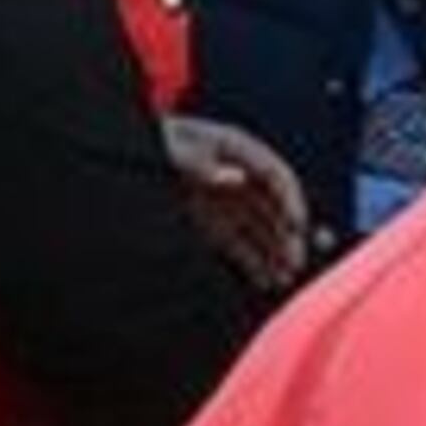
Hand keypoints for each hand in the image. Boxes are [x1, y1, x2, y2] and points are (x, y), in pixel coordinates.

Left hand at [163, 113, 311, 290]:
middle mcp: (240, 178)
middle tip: (295, 261)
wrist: (128, 153)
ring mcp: (228, 202)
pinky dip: (253, 263)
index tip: (297, 223)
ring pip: (261, 231)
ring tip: (285, 279)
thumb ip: (204, 163)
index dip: (290, 199)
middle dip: (287, 236)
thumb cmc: (156, 143)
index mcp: (237, 150)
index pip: (275, 175)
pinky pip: (240, 244)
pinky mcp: (214, 223)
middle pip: (274, 208)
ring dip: (276, 255)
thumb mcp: (175, 148)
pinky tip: (264, 282)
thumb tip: (236, 178)